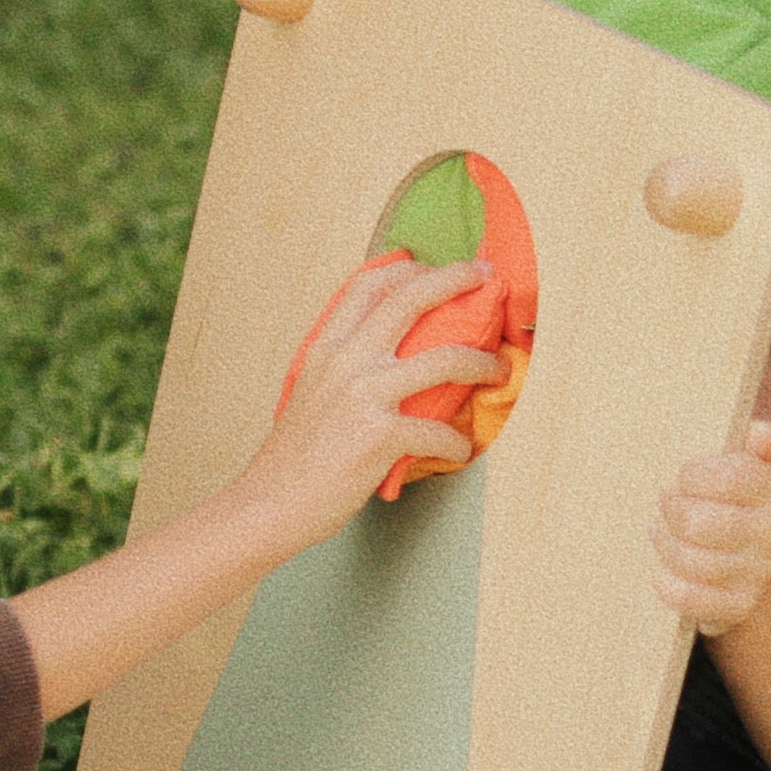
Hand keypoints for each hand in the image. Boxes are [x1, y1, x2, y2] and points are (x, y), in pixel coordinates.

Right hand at [237, 256, 504, 549]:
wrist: (272, 503)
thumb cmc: (294, 457)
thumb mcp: (311, 391)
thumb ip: (345, 367)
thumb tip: (391, 357)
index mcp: (326, 348)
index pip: (369, 285)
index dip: (410, 268)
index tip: (438, 267)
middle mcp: (345, 362)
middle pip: (409, 300)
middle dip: (455, 279)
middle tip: (485, 275)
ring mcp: (364, 397)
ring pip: (443, 359)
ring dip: (481, 362)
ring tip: (498, 368)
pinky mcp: (381, 437)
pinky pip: (439, 431)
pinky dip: (458, 442)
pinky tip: (460, 449)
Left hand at [651, 418, 770, 630]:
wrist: (741, 556)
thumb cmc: (725, 497)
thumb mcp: (737, 462)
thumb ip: (748, 442)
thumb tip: (762, 433)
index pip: (726, 477)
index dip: (691, 476)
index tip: (684, 477)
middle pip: (698, 523)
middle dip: (672, 511)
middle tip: (667, 504)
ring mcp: (760, 572)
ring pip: (691, 560)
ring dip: (666, 544)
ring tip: (661, 532)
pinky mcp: (740, 605)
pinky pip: (692, 598)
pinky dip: (668, 585)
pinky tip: (661, 572)